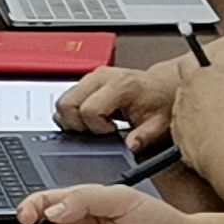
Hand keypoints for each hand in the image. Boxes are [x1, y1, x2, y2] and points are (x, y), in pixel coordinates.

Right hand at [56, 61, 179, 148]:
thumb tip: (130, 146)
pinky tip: (91, 119)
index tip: (112, 131)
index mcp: (120, 85)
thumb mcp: (159, 124)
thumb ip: (145, 136)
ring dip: (73, 119)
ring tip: (95, 125)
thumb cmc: (159, 102)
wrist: (160, 87)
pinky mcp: (86, 81)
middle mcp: (101, 77)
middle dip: (77, 124)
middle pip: (67, 104)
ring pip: (63, 101)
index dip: (96, 128)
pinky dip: (73, 113)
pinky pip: (67, 99)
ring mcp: (91, 77)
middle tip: (97, 131)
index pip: (89, 109)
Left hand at [167, 61, 223, 157]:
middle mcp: (197, 81)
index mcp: (222, 72)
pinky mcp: (174, 122)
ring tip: (206, 117)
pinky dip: (186, 124)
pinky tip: (199, 134)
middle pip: (189, 62)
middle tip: (206, 83)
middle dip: (194, 69)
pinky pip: (178, 119)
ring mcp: (182, 101)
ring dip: (190, 100)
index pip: (223, 55)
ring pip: (180, 92)